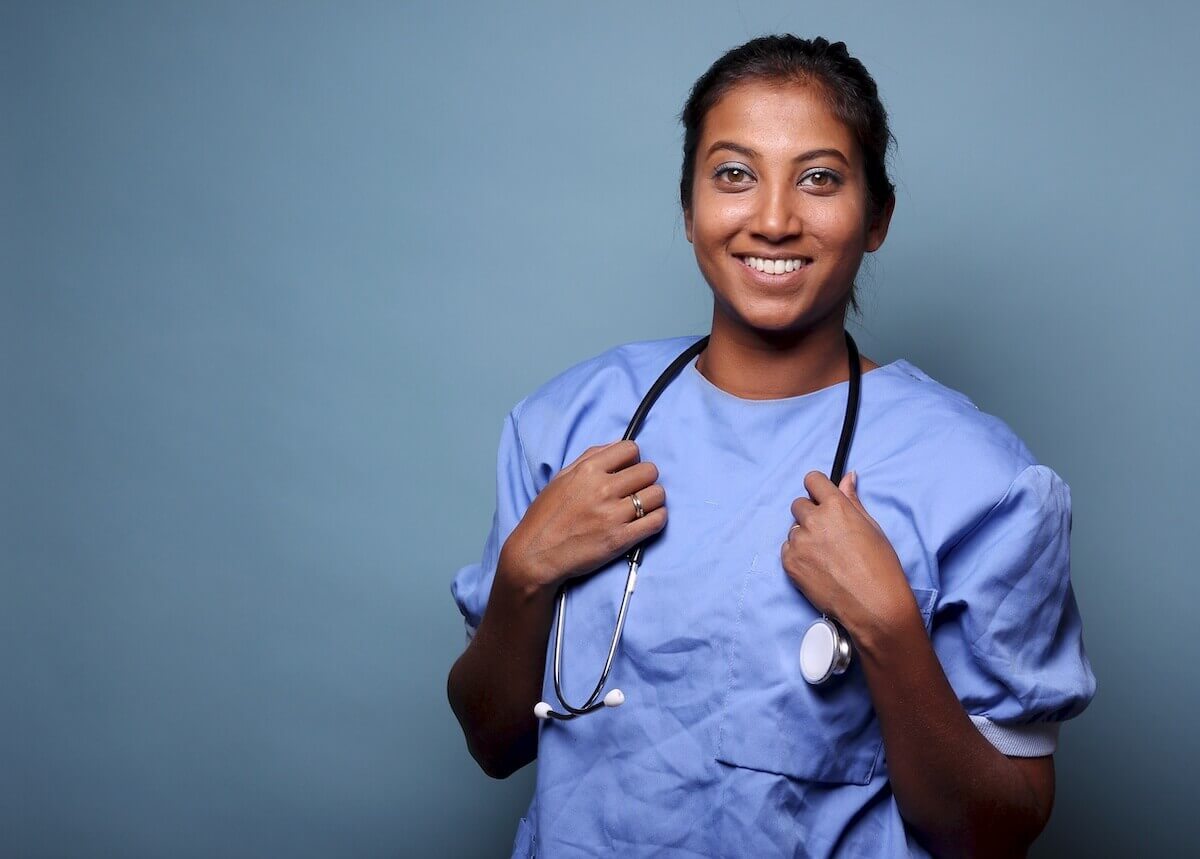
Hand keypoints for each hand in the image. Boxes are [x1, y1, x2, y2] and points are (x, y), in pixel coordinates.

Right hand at [500, 440, 666, 591]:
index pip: (630, 449)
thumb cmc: (545, 516)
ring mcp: (613, 515)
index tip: (627, 469)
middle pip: (649, 471)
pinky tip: (647, 521)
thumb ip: (589, 458)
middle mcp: (603, 489)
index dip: (632, 459)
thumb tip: (618, 445)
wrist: (535, 554)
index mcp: (587, 470)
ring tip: (642, 507)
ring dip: (653, 499)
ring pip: (657, 495)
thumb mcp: (561, 478)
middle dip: (646, 478)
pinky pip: (657, 521)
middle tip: (636, 489)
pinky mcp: (621, 539)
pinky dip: (657, 518)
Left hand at [780, 470, 916, 637]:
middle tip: (828, 534)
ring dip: (805, 537)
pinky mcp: (789, 563)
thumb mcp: (871, 526)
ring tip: (826, 556)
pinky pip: (788, 550)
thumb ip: (852, 500)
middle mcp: (813, 520)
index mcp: (835, 506)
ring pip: (794, 529)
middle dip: (811, 514)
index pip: (812, 480)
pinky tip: (818, 568)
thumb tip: (847, 477)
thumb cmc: (880, 566)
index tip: (821, 498)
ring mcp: (799, 542)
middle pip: (799, 505)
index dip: (818, 489)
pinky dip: (798, 555)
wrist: (873, 604)